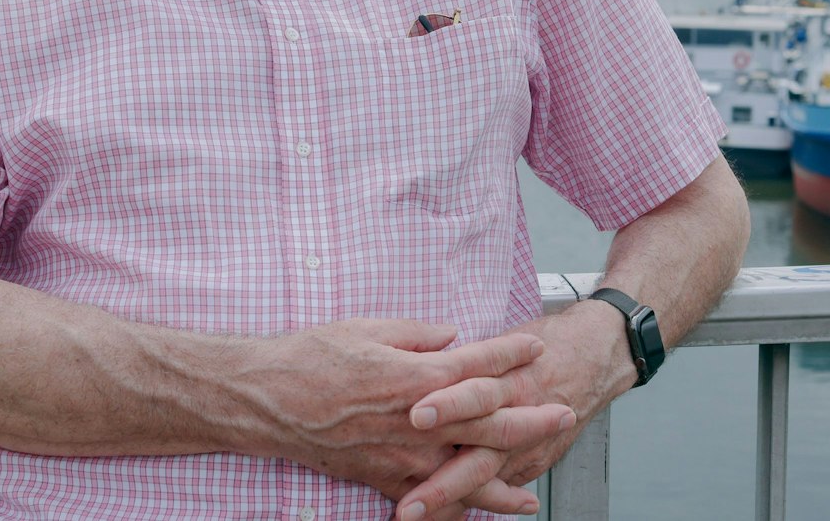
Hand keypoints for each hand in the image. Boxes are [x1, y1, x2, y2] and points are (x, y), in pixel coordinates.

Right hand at [236, 318, 574, 506]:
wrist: (266, 400)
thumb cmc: (311, 357)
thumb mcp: (368, 327)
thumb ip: (418, 333)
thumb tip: (452, 335)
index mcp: (415, 375)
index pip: (479, 364)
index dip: (511, 354)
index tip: (536, 346)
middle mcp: (417, 421)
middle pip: (490, 423)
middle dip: (532, 418)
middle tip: (564, 413)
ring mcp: (402, 457)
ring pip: (467, 472)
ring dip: (506, 478)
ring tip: (535, 491)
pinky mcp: (382, 479)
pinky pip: (431, 498)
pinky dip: (460, 507)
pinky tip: (477, 514)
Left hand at [394, 301, 636, 518]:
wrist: (597, 356)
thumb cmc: (543, 344)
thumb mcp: (504, 338)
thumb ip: (461, 358)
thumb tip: (418, 360)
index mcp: (508, 375)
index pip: (476, 390)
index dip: (447, 403)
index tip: (414, 416)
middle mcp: (517, 414)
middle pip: (478, 448)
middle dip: (443, 476)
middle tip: (409, 499)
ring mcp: (526, 444)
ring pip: (485, 475)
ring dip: (449, 497)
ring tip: (414, 514)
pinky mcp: (532, 462)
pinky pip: (498, 488)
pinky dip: (472, 501)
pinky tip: (442, 517)